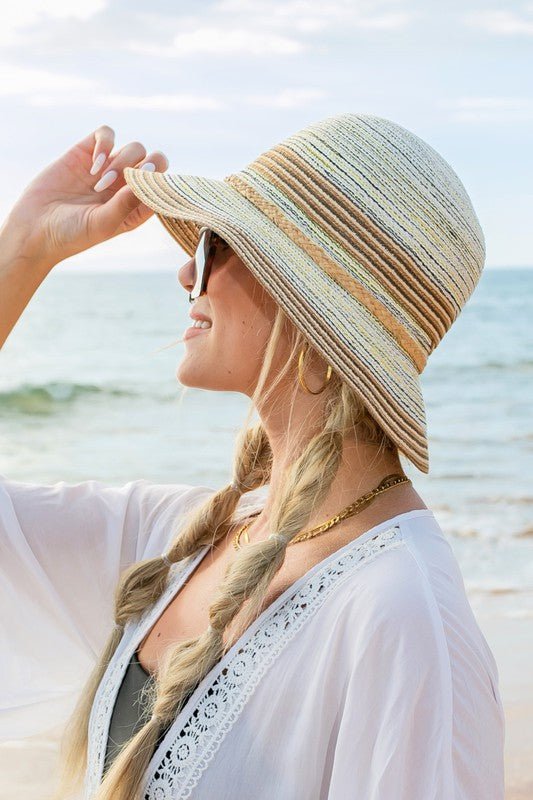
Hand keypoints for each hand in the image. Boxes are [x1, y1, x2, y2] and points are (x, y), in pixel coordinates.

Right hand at [5, 124, 168, 269]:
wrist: (35, 227)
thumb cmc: (72, 234)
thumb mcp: (102, 224)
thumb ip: (125, 205)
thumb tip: (148, 182)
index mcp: (138, 206)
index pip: (163, 185)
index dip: (159, 180)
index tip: (143, 183)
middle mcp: (127, 185)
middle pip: (154, 160)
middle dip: (141, 166)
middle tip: (119, 181)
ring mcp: (109, 167)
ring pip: (134, 148)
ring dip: (120, 161)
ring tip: (98, 183)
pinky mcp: (88, 152)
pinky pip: (107, 134)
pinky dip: (104, 144)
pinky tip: (92, 165)